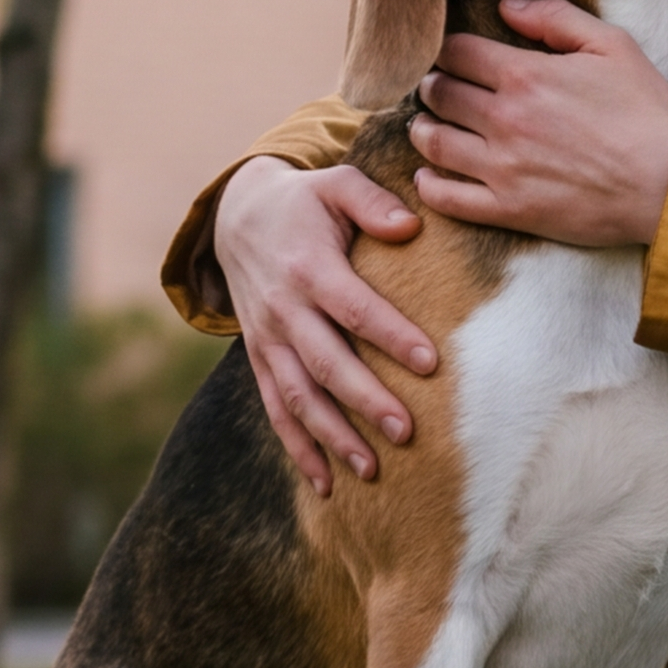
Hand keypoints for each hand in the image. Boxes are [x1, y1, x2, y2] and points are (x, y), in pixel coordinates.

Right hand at [217, 155, 433, 487]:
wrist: (238, 218)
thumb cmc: (305, 203)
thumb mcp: (335, 184)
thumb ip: (372, 201)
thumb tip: (410, 226)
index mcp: (308, 268)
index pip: (354, 308)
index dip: (390, 335)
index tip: (430, 362)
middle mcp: (284, 310)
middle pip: (326, 363)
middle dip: (365, 400)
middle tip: (407, 431)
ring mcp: (268, 340)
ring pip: (300, 397)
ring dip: (333, 437)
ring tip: (372, 470)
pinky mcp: (261, 359)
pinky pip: (278, 410)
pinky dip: (299, 449)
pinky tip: (327, 484)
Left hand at [410, 0, 667, 247]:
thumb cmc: (646, 112)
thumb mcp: (612, 46)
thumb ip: (555, 18)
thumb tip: (507, 5)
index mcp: (525, 75)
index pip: (456, 52)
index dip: (445, 50)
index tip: (449, 55)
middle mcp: (504, 119)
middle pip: (439, 94)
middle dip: (431, 85)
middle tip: (436, 88)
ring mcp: (503, 167)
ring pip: (434, 142)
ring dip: (422, 130)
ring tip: (427, 126)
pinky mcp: (509, 209)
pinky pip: (448, 198)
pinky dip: (429, 185)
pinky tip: (428, 176)